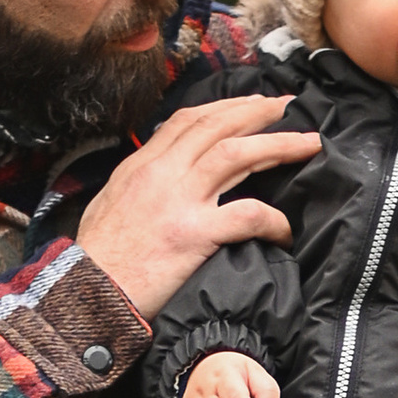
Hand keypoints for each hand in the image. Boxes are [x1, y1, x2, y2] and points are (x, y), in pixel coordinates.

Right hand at [76, 95, 318, 319]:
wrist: (89, 293)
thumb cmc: (100, 257)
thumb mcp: (112, 202)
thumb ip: (141, 181)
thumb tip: (166, 172)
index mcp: (142, 165)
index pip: (189, 120)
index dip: (225, 107)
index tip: (252, 103)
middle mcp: (162, 174)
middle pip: (218, 126)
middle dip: (259, 112)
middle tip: (290, 108)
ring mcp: (179, 202)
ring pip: (237, 155)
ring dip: (278, 145)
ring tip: (308, 144)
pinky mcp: (194, 236)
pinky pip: (246, 216)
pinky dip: (273, 219)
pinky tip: (285, 229)